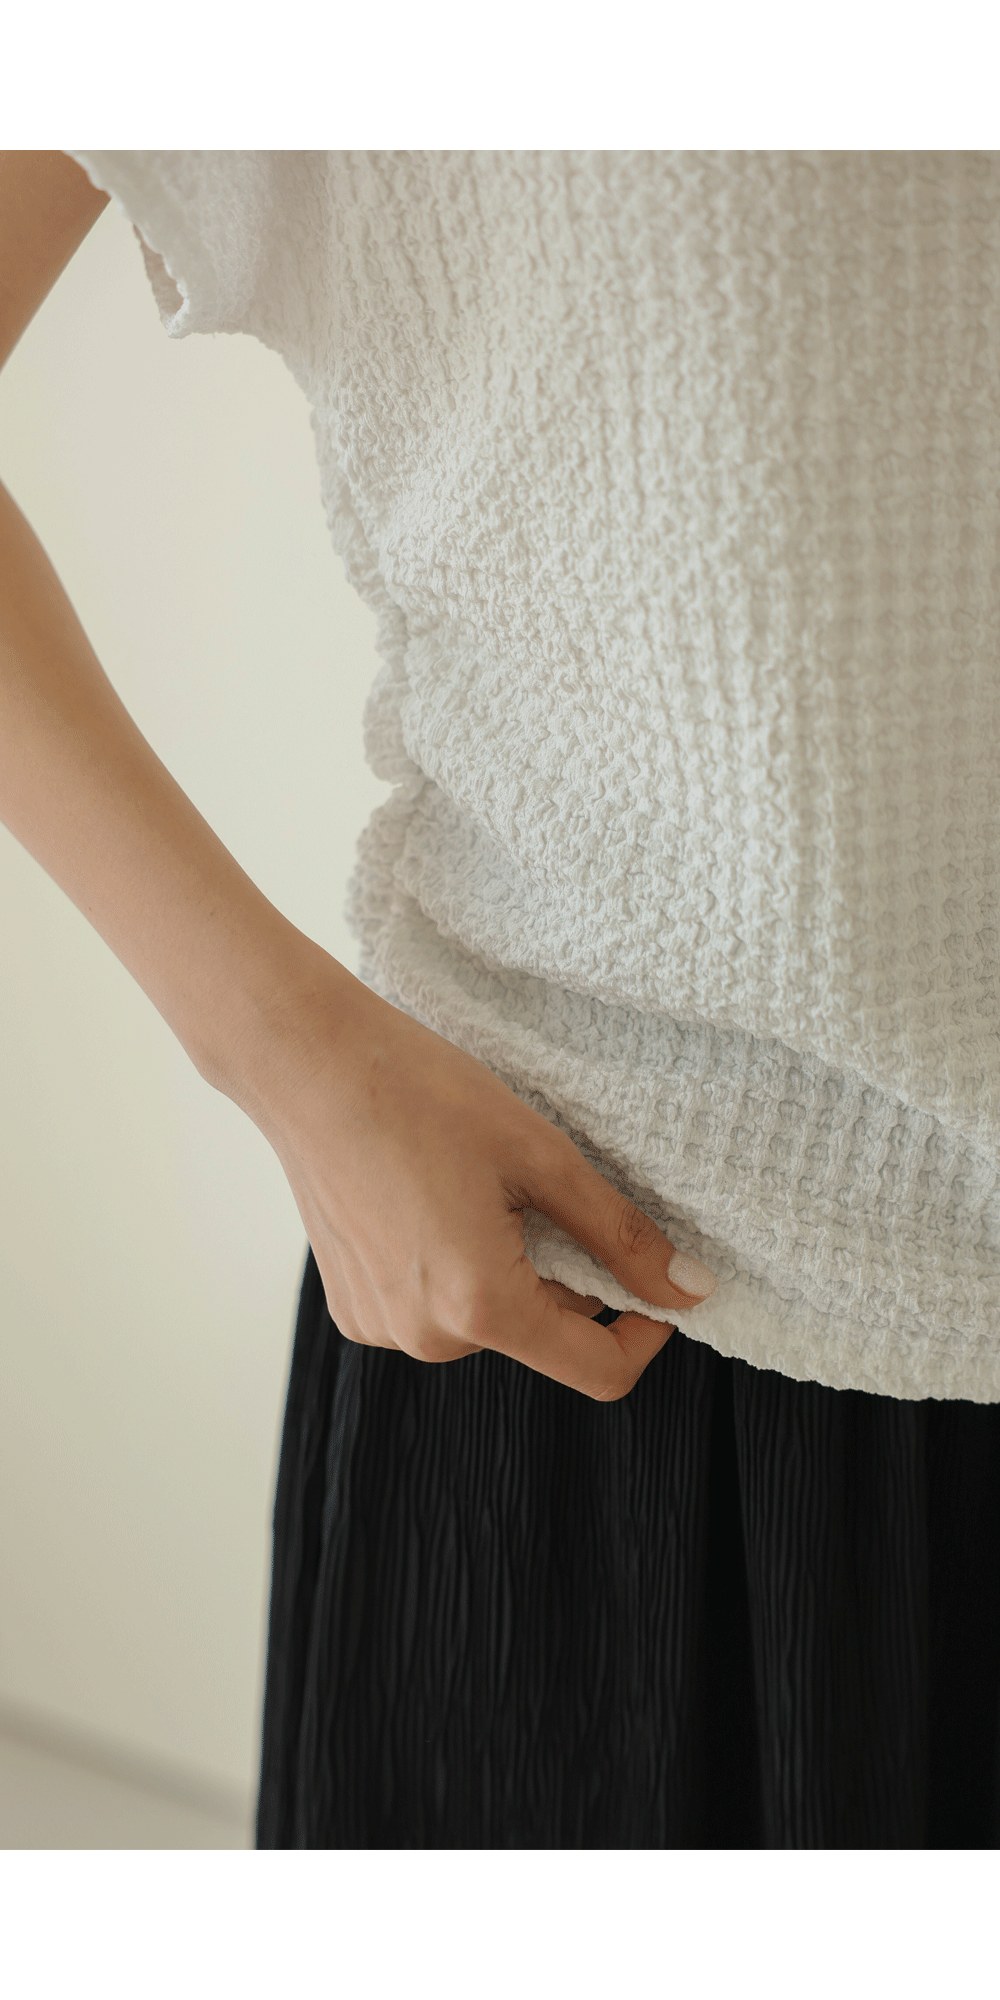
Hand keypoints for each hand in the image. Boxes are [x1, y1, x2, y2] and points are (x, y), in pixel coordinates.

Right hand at [256, 954, 715, 1402]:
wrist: (307, 1064)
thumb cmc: (420, 1094)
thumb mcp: (541, 1156)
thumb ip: (620, 1235)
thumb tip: (690, 1290)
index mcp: (480, 1305)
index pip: (599, 1372)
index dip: (644, 1333)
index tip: (652, 1281)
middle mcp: (426, 1337)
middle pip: (541, 1337)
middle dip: (564, 1280)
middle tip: (540, 1194)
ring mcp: (383, 1327)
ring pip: (489, 1322)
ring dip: (507, 1272)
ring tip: (475, 1190)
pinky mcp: (354, 1309)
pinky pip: (435, 1310)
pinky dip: (455, 1270)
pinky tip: (430, 1202)